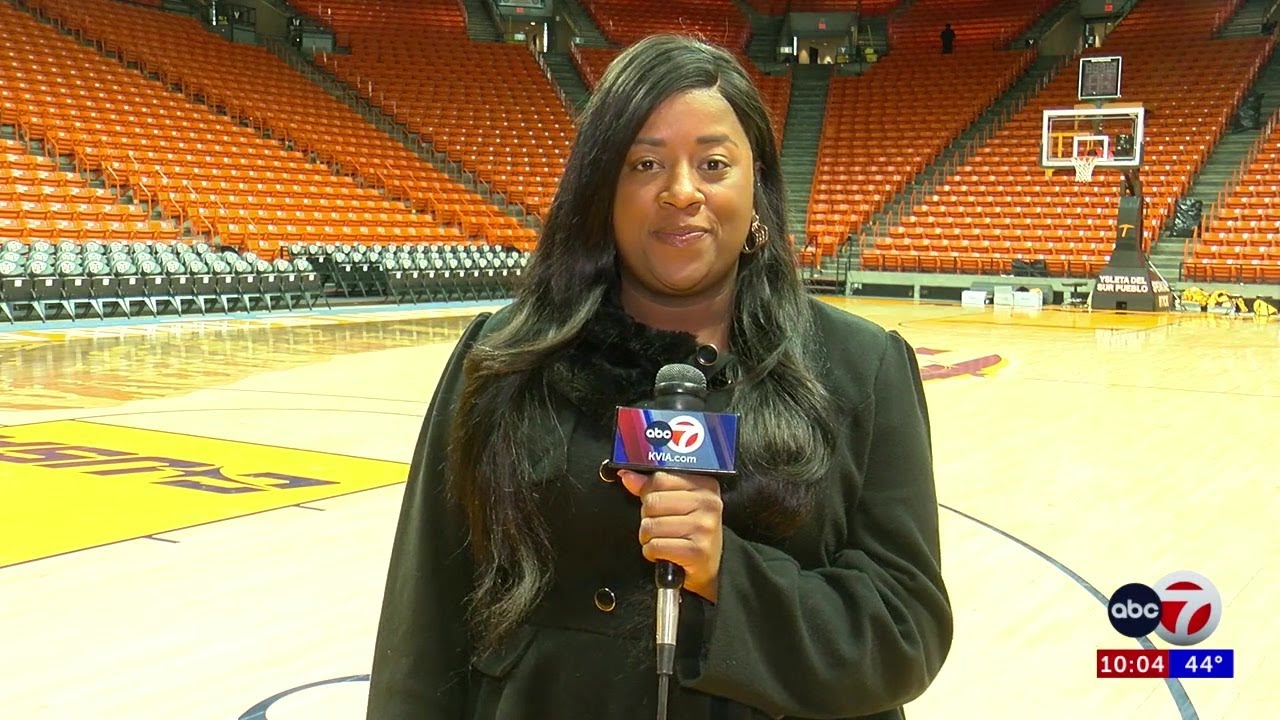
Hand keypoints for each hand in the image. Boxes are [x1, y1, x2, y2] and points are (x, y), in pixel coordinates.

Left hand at [618, 469, 722, 602]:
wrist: (707, 568)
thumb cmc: (691, 535)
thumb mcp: (677, 505)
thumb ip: (652, 488)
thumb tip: (628, 476)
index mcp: (705, 486)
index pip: (660, 478)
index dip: (649, 494)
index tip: (658, 505)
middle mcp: (708, 504)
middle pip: (652, 502)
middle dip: (648, 518)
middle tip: (662, 526)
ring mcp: (703, 527)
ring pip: (651, 525)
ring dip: (649, 538)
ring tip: (664, 540)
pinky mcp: (696, 551)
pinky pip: (655, 546)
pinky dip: (652, 553)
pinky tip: (665, 553)